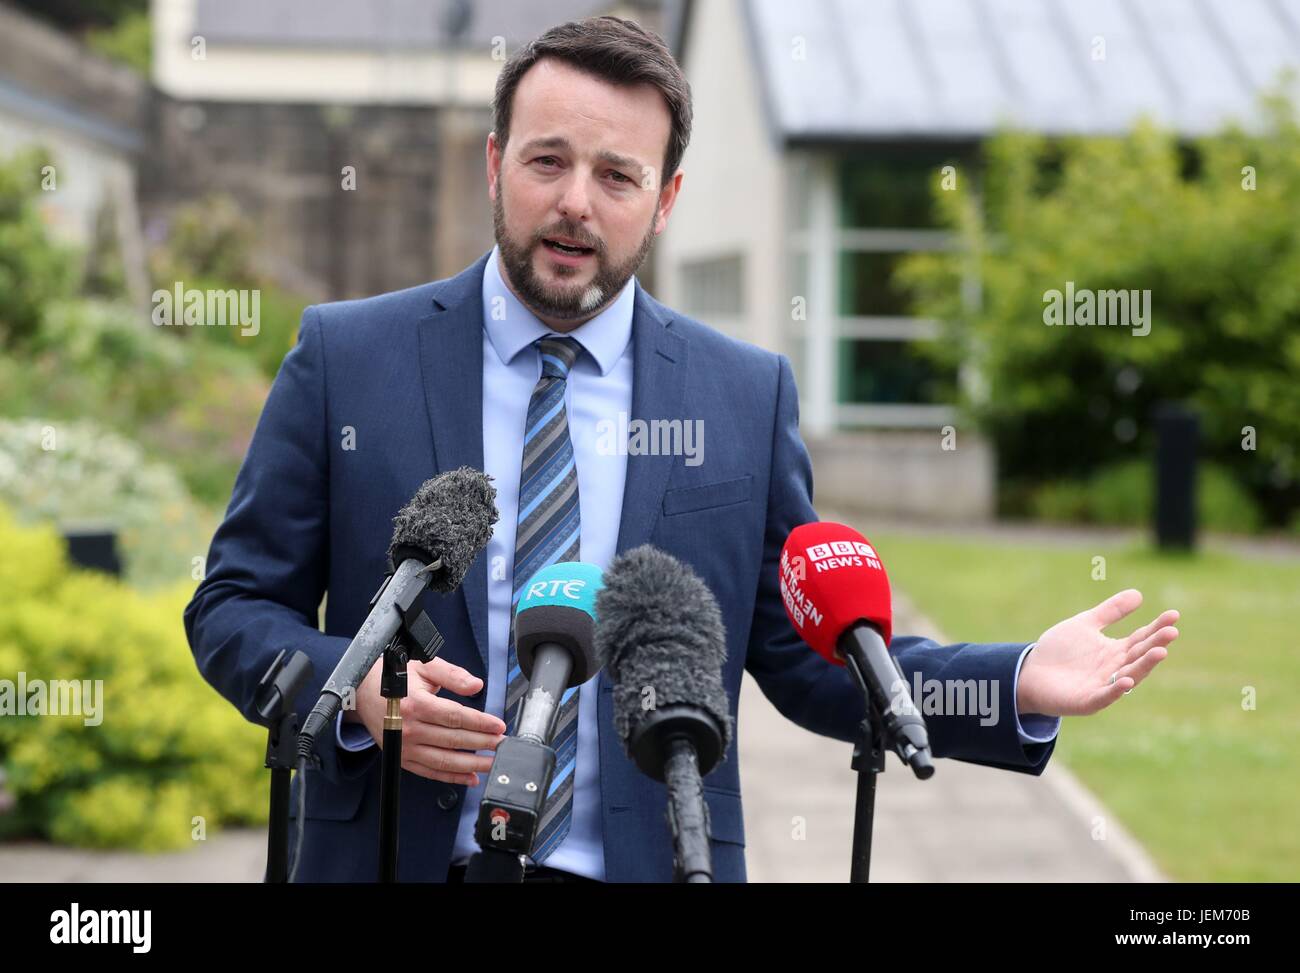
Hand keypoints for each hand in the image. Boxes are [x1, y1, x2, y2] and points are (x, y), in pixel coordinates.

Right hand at [348, 657, 505, 785]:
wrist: (362, 692)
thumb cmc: (395, 677)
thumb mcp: (424, 666)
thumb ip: (452, 675)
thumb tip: (477, 685)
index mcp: (415, 704)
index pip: (455, 717)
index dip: (480, 723)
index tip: (499, 726)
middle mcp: (408, 728)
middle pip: (453, 740)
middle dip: (483, 744)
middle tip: (503, 745)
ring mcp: (404, 747)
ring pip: (444, 760)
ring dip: (472, 764)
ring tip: (493, 763)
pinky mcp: (402, 758)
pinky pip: (430, 772)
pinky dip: (452, 777)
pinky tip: (471, 777)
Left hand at [1017, 588, 1178, 717]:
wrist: (1029, 673)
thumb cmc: (1059, 650)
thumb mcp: (1085, 624)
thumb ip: (1110, 612)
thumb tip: (1139, 594)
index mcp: (1116, 651)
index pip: (1141, 638)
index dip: (1157, 628)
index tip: (1173, 615)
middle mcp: (1115, 669)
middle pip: (1139, 656)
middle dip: (1155, 645)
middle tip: (1172, 632)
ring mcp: (1103, 686)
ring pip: (1129, 676)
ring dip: (1144, 666)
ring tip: (1160, 652)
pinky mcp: (1086, 701)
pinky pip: (1104, 697)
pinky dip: (1115, 690)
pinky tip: (1126, 680)